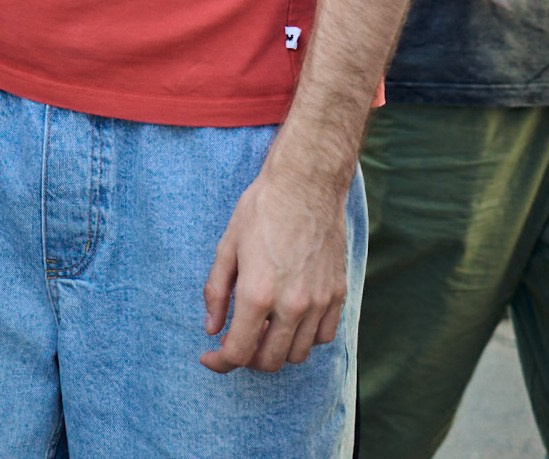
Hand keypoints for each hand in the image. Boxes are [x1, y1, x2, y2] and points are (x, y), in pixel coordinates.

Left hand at [201, 164, 350, 372]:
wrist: (305, 185)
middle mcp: (291, 305)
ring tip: (262, 328)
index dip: (220, 362)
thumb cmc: (261, 210)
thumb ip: (216, 292)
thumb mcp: (227, 247)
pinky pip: (323, 336)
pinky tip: (290, 320)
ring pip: (298, 354)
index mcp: (257, 293)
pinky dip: (304, 338)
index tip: (210, 357)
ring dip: (276, 350)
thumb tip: (212, 328)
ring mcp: (319, 302)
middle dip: (247, 358)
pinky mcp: (338, 294)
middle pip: (270, 360)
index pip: (239, 351)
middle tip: (235, 341)